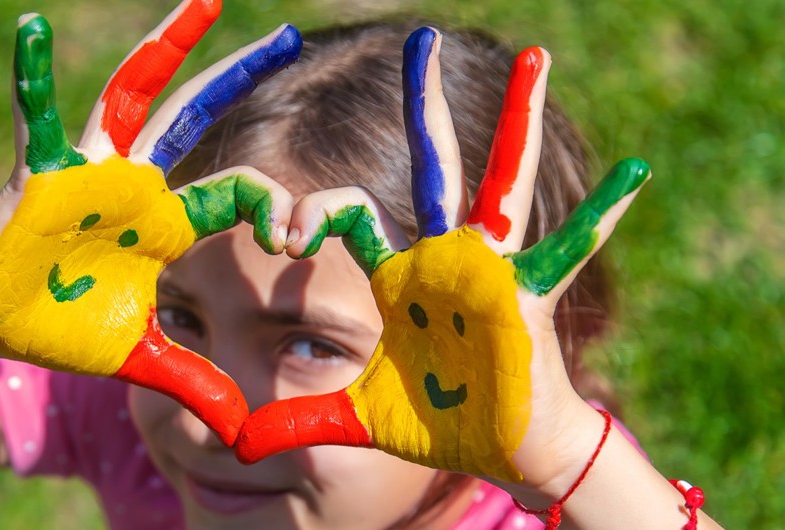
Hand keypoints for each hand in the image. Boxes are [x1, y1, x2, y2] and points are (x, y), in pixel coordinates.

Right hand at [0, 1, 301, 445]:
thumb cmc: (58, 327)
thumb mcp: (137, 357)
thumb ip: (188, 380)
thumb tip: (239, 429)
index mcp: (164, 222)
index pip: (234, 193)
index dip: (270, 208)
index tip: (292, 235)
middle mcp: (135, 185)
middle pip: (193, 118)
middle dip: (234, 75)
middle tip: (280, 35)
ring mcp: (89, 172)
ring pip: (131, 98)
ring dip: (162, 50)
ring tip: (200, 2)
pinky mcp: (39, 175)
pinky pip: (34, 119)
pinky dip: (29, 77)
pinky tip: (31, 30)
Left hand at [234, 27, 649, 482]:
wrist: (503, 448)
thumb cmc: (440, 423)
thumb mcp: (357, 418)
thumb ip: (300, 422)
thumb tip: (242, 446)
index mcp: (400, 271)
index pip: (348, 213)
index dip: (313, 213)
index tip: (286, 235)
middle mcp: (445, 255)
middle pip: (432, 166)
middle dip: (426, 106)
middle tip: (421, 41)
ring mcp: (491, 268)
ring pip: (503, 182)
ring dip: (517, 123)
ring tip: (536, 58)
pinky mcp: (527, 295)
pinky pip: (568, 249)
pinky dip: (601, 215)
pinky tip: (633, 173)